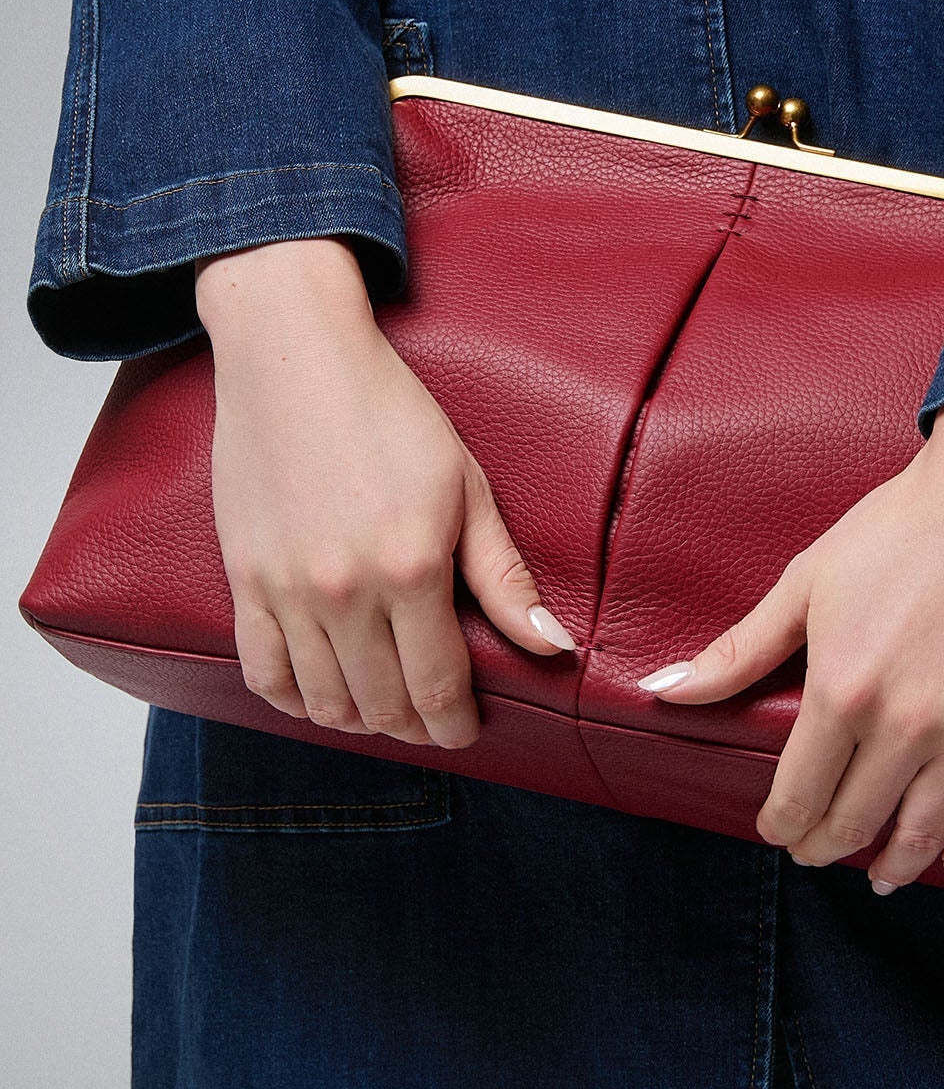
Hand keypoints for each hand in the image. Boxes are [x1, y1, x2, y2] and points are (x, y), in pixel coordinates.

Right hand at [194, 236, 575, 747]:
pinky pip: (262, 672)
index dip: (454, 723)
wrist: (296, 358)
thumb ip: (505, 577)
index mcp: (412, 568)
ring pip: (323, 700)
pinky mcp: (245, 578)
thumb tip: (553, 647)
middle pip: (381, 704)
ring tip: (384, 712)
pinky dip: (294, 700)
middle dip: (414, 728)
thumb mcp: (468, 488)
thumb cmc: (392, 414)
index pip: (436, 684)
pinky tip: (323, 696)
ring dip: (359, 722)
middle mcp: (346, 590)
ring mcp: (287, 588)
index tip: (466, 730)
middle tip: (431, 724)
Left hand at [636, 397, 943, 891]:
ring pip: (923, 832)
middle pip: (855, 822)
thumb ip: (737, 652)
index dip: (781, 824)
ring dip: (893, 864)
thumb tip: (661, 692)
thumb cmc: (898, 528)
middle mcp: (906, 723)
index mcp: (842, 690)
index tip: (778, 829)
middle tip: (818, 848)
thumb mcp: (805, 583)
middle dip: (826, 844)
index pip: (798, 795)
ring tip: (878, 872)